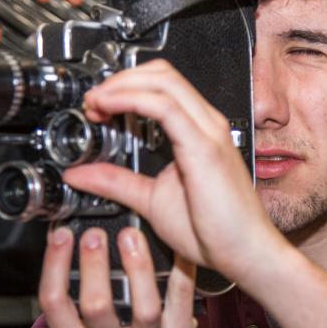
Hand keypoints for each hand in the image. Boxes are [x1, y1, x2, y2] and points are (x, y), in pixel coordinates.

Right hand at [39, 224, 199, 327]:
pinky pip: (181, 300)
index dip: (53, 266)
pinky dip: (180, 270)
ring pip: (144, 309)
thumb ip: (77, 295)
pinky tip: (175, 246)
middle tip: (94, 234)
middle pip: (96, 307)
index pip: (54, 305)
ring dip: (137, 267)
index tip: (60, 235)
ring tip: (131, 236)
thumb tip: (68, 237)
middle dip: (93, 265)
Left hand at [63, 59, 287, 284]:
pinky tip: (109, 108)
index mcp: (197, 132)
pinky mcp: (204, 147)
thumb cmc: (216, 231)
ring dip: (121, 85)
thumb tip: (80, 174)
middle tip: (92, 101)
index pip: (161, 86)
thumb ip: (117, 182)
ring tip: (96, 102)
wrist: (246, 254)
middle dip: (119, 79)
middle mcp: (205, 124)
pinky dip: (131, 99)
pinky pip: (165, 108)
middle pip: (161, 73)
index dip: (124, 86)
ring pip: (163, 81)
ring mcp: (207, 132)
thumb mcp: (151, 200)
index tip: (97, 106)